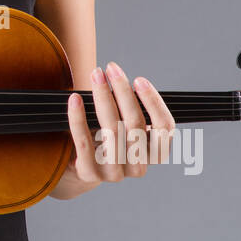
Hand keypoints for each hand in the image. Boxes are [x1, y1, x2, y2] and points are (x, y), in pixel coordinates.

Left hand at [59, 61, 175, 193]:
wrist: (77, 165)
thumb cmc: (106, 135)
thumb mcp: (126, 124)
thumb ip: (131, 108)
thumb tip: (122, 79)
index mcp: (154, 154)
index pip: (165, 128)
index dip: (154, 102)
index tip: (139, 79)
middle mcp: (138, 167)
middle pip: (136, 124)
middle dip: (123, 91)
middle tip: (111, 68)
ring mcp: (114, 173)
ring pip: (111, 130)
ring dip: (103, 98)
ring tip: (96, 76)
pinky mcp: (89, 173)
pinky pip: (84, 141)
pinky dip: (78, 117)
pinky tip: (75, 98)